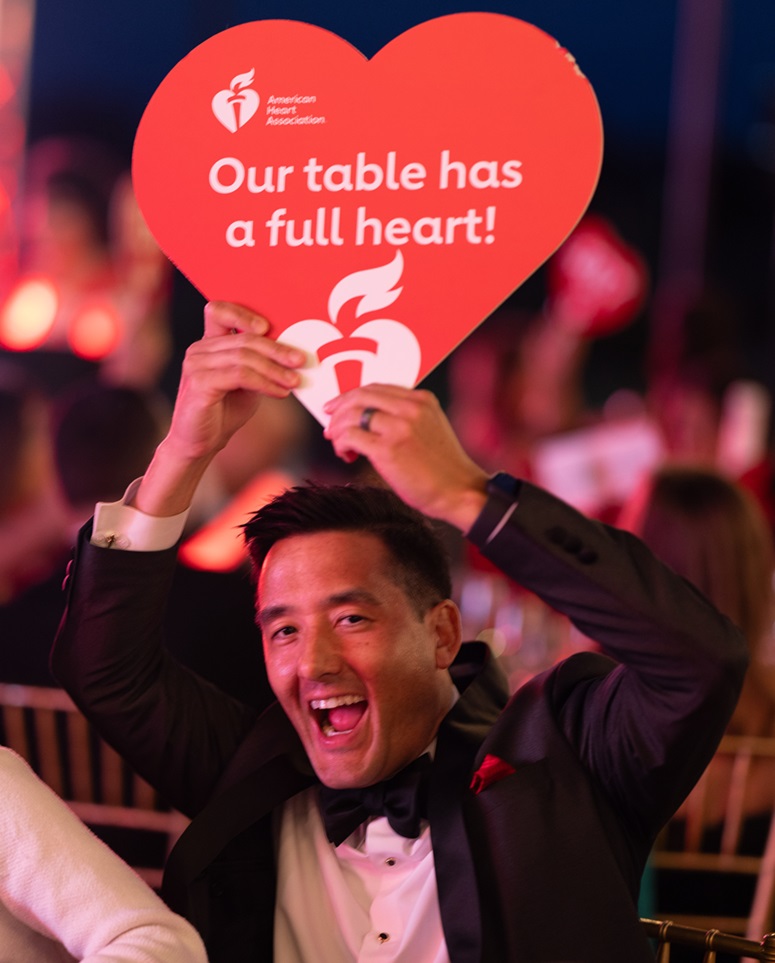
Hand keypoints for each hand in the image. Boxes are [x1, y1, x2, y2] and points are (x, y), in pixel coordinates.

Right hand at [135, 301, 304, 515]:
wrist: (200, 444)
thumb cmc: (224, 411)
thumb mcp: (246, 383)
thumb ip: (259, 365)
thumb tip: (293, 355)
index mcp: (208, 344)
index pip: (219, 311)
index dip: (244, 315)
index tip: (270, 327)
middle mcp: (198, 350)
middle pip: (244, 339)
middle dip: (277, 350)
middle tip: (301, 360)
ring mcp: (196, 365)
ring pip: (244, 357)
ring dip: (275, 369)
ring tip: (294, 381)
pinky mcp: (199, 383)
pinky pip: (240, 375)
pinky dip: (264, 383)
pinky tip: (280, 392)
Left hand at [323, 385, 488, 532]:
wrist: (460, 492)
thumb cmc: (443, 469)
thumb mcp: (430, 429)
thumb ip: (405, 417)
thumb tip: (365, 419)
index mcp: (422, 400)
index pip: (375, 388)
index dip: (350, 397)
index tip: (337, 408)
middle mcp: (411, 408)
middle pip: (360, 396)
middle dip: (338, 410)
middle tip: (330, 428)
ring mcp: (400, 427)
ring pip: (351, 415)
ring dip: (338, 431)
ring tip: (342, 448)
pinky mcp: (388, 449)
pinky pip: (350, 436)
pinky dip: (341, 445)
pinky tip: (347, 456)